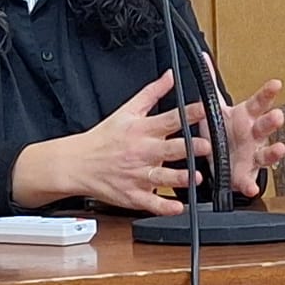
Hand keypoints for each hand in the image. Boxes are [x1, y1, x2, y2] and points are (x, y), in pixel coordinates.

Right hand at [11, 71, 206, 216]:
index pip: (170, 119)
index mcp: (142, 130)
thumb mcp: (127, 110)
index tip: (206, 110)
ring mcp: (137, 175)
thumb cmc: (104, 137)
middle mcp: (142, 152)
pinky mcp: (132, 195)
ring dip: (179, 177)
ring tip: (195, 178)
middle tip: (206, 146)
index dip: (189, 114)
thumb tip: (170, 76)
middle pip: (168, 148)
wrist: (77, 163)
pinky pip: (150, 203)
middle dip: (188, 148)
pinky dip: (164, 207)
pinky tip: (177, 208)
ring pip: (161, 177)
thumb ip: (152, 93)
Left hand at [200, 54, 284, 197]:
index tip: (276, 83)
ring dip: (274, 152)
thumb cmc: (222, 131)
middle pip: (266, 126)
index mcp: (246, 116)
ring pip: (266, 153)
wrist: (220, 160)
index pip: (259, 102)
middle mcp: (254, 135)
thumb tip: (203, 58)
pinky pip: (249, 180)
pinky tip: (251, 187)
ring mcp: (253, 155)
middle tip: (278, 115)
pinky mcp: (246, 175)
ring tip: (279, 149)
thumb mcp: (215, 107)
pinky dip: (250, 184)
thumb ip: (210, 84)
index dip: (267, 93)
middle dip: (272, 121)